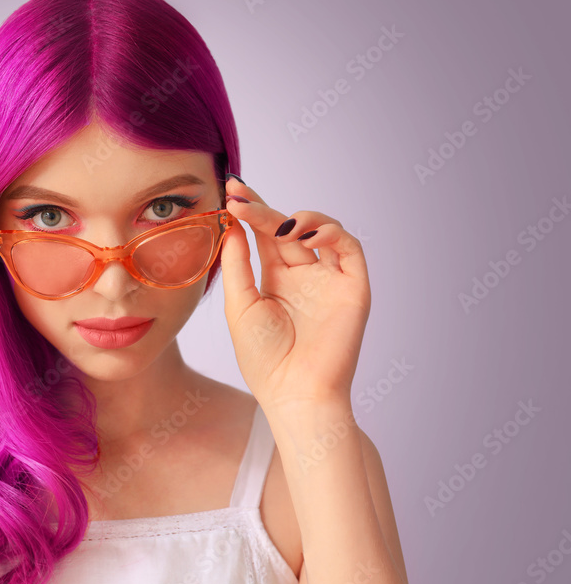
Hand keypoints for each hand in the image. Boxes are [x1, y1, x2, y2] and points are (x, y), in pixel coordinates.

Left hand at [219, 176, 370, 411]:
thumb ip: (237, 264)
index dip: (250, 211)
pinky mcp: (353, 287)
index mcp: (275, 279)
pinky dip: (331, 233)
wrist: (294, 393)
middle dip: (264, 208)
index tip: (231, 189)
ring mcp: (329, 280)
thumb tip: (231, 226)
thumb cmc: (264, 359)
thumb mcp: (240, 305)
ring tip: (277, 223)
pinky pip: (349, 249)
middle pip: (286, 228)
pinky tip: (306, 235)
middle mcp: (304, 275)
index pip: (263, 235)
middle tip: (240, 195)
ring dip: (300, 218)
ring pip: (322, 231)